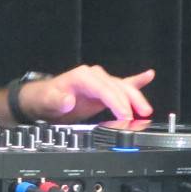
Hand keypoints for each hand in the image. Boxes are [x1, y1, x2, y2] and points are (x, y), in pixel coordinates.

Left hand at [19, 65, 154, 122]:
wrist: (42, 98)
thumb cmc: (45, 98)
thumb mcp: (47, 101)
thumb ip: (57, 101)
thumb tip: (68, 100)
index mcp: (82, 77)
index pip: (105, 89)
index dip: (117, 102)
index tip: (125, 116)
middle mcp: (94, 77)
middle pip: (118, 87)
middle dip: (132, 100)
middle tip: (141, 115)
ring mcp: (100, 82)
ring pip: (123, 87)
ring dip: (136, 97)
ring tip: (146, 110)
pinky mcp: (103, 90)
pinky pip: (122, 84)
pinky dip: (136, 80)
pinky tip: (148, 75)